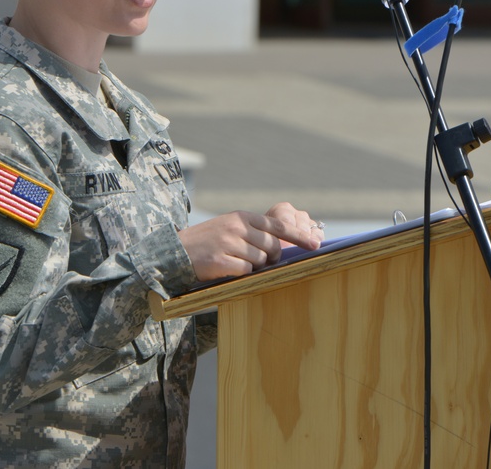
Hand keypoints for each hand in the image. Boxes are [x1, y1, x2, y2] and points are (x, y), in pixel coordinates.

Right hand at [177, 203, 322, 281]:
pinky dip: (240, 273)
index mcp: (241, 217)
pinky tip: (226, 268)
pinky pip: (245, 271)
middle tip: (257, 260)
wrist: (175, 250)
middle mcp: (236, 227)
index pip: (277, 225)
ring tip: (234, 261)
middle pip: (272, 246)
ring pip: (260, 261)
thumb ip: (253, 231)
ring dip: (252, 266)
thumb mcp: (229, 227)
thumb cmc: (207, 241)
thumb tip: (281, 245)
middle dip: (270, 258)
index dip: (298, 236)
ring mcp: (228, 243)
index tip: (315, 244)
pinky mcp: (220, 260)